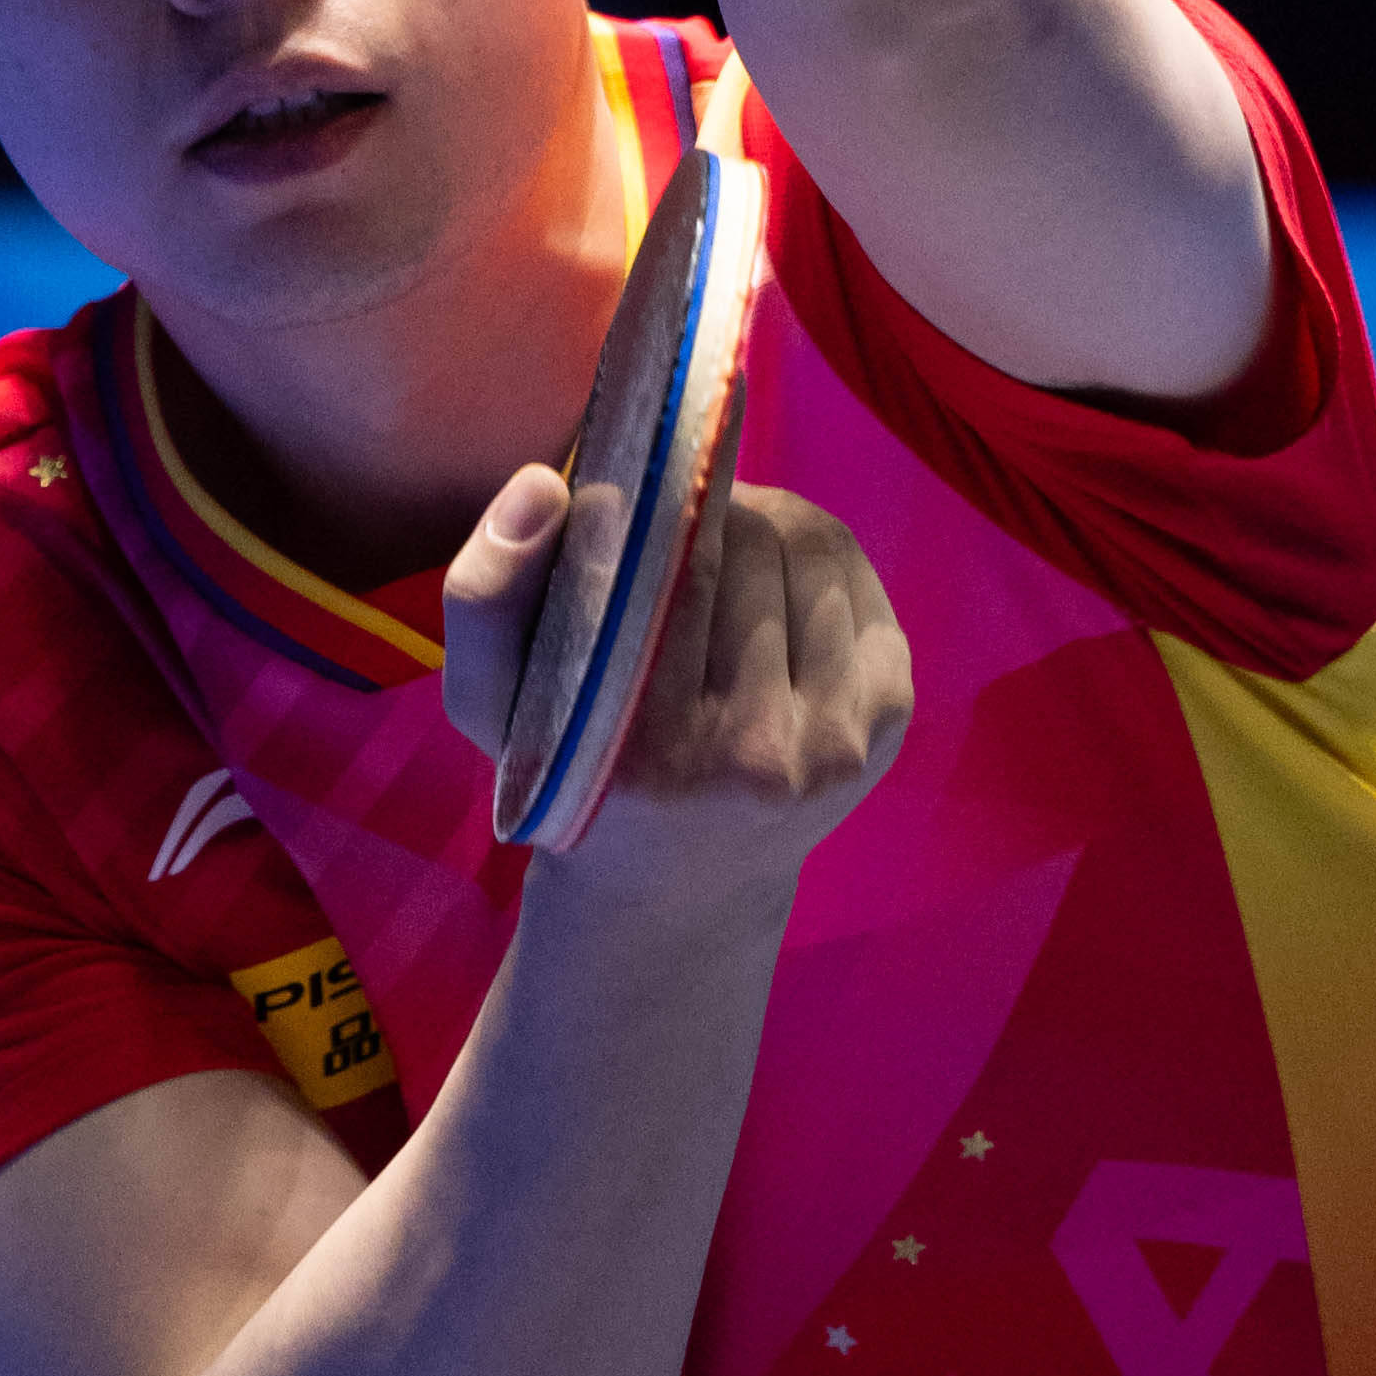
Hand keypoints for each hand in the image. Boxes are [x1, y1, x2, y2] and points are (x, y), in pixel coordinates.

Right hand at [437, 456, 913, 907]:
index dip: (660, 497)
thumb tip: (546, 487)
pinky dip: (814, 553)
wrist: (676, 890)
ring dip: (764, 523)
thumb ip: (486, 596)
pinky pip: (858, 576)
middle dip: (710, 509)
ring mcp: (837, 743)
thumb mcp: (491, 708)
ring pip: (811, 546)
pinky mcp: (889, 721)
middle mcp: (758, 756)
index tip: (635, 485)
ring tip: (719, 547)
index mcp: (651, 753)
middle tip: (674, 522)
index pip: (677, 562)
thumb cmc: (572, 774)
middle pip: (752, 543)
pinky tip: (773, 582)